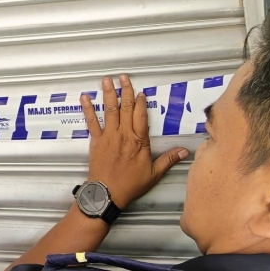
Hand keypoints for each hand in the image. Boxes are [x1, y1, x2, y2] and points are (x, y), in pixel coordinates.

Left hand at [80, 74, 187, 208]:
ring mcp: (108, 136)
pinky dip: (87, 109)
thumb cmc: (130, 184)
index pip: (141, 116)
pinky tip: (84, 98)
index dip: (140, 103)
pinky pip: (91, 122)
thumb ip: (169, 160)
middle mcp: (124, 135)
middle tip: (123, 77)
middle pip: (125, 108)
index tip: (140, 92)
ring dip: (108, 94)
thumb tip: (185, 151)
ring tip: (106, 80)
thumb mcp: (154, 173)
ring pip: (109, 111)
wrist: (107, 193)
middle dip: (125, 91)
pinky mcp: (96, 141)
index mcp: (139, 141)